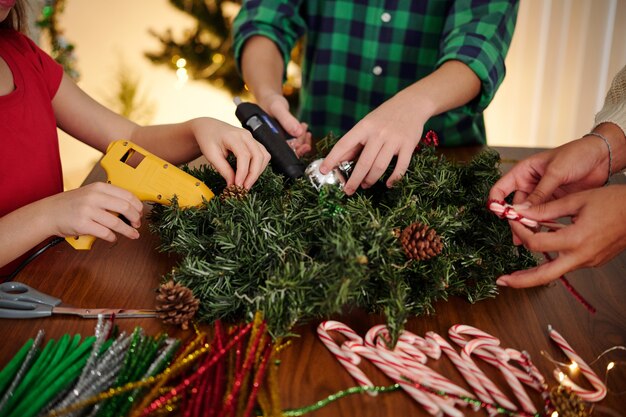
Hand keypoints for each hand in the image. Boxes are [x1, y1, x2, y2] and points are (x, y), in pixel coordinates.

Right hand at [44, 182, 142, 241]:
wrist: (48, 213)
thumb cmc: (70, 204)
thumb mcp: (90, 193)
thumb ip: (108, 197)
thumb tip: (131, 207)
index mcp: (99, 187)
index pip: (127, 195)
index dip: (137, 206)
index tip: (140, 212)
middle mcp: (94, 197)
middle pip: (125, 208)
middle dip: (135, 218)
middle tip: (137, 224)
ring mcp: (88, 211)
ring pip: (117, 223)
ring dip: (128, 231)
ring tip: (133, 234)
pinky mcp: (83, 225)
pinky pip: (105, 233)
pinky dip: (112, 237)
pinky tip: (114, 238)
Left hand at [192, 118, 270, 188]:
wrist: (209, 127)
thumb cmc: (208, 139)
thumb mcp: (211, 155)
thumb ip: (223, 169)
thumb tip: (233, 184)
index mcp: (233, 136)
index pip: (244, 155)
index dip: (243, 172)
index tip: (238, 185)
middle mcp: (246, 135)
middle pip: (258, 156)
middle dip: (253, 174)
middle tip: (245, 188)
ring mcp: (251, 138)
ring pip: (264, 156)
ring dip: (258, 171)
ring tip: (247, 183)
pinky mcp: (254, 142)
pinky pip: (263, 155)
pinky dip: (259, 166)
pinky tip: (250, 175)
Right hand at [257, 93, 311, 155]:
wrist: (270, 98)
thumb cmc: (270, 102)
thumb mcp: (277, 108)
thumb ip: (286, 120)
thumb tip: (299, 133)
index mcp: (268, 139)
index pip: (281, 152)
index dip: (292, 151)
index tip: (301, 145)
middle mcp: (274, 141)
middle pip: (289, 151)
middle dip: (300, 145)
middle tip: (306, 134)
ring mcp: (280, 139)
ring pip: (293, 147)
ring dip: (302, 140)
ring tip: (304, 126)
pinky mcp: (285, 136)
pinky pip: (295, 141)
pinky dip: (302, 136)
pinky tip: (304, 128)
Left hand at [319, 93, 423, 194]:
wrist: (412, 103)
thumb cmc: (385, 116)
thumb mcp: (367, 124)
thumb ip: (355, 143)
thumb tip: (339, 160)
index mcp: (364, 127)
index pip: (344, 144)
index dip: (332, 158)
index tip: (323, 170)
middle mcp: (378, 133)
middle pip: (363, 162)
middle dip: (354, 180)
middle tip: (348, 190)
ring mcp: (394, 140)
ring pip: (379, 166)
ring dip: (371, 180)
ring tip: (365, 185)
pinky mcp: (408, 145)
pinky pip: (401, 166)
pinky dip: (394, 178)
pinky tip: (388, 184)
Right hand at [489, 136, 608, 243]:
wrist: (602, 157)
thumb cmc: (577, 154)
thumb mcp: (556, 172)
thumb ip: (540, 193)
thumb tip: (522, 211)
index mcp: (524, 172)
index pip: (501, 188)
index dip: (496, 201)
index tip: (499, 214)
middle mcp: (530, 184)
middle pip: (515, 205)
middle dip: (515, 219)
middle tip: (517, 234)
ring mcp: (542, 194)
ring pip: (530, 213)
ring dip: (528, 225)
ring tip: (527, 239)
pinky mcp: (555, 202)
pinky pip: (544, 215)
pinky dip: (542, 224)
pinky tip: (542, 233)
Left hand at [496, 186, 625, 287]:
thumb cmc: (615, 202)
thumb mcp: (577, 200)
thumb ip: (546, 209)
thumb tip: (519, 211)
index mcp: (576, 240)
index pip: (536, 243)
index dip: (519, 232)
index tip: (512, 220)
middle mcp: (581, 256)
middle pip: (544, 276)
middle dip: (520, 281)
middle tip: (501, 281)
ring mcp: (588, 262)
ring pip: (555, 272)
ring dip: (534, 273)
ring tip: (514, 275)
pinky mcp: (592, 261)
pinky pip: (567, 263)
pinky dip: (551, 260)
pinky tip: (542, 250)